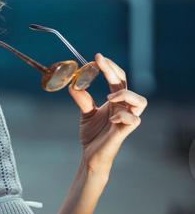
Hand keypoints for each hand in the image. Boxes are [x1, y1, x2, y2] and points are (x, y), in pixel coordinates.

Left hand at [67, 52, 147, 177]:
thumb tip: (72, 84)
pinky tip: (111, 119)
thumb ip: (82, 98)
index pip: (118, 78)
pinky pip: (134, 120)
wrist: (91, 156)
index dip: (110, 67)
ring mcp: (126, 119)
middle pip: (126, 84)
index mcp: (115, 101)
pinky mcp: (124, 131)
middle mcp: (123, 107)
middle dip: (113, 71)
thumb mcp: (86, 112)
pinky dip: (123, 115)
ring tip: (109, 97)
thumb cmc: (93, 135)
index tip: (97, 57)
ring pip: (141, 101)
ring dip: (125, 94)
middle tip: (99, 62)